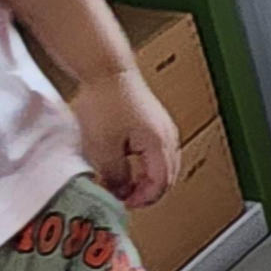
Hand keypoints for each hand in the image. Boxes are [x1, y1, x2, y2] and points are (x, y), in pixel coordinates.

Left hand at [70, 64, 179, 212]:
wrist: (105, 67)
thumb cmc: (105, 99)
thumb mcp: (102, 147)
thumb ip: (114, 174)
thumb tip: (120, 190)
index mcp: (160, 145)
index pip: (160, 185)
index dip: (143, 199)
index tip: (124, 203)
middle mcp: (168, 137)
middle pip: (166, 177)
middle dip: (146, 191)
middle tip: (125, 197)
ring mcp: (164, 127)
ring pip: (163, 164)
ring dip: (146, 177)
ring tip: (123, 180)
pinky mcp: (155, 120)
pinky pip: (157, 150)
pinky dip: (145, 162)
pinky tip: (127, 161)